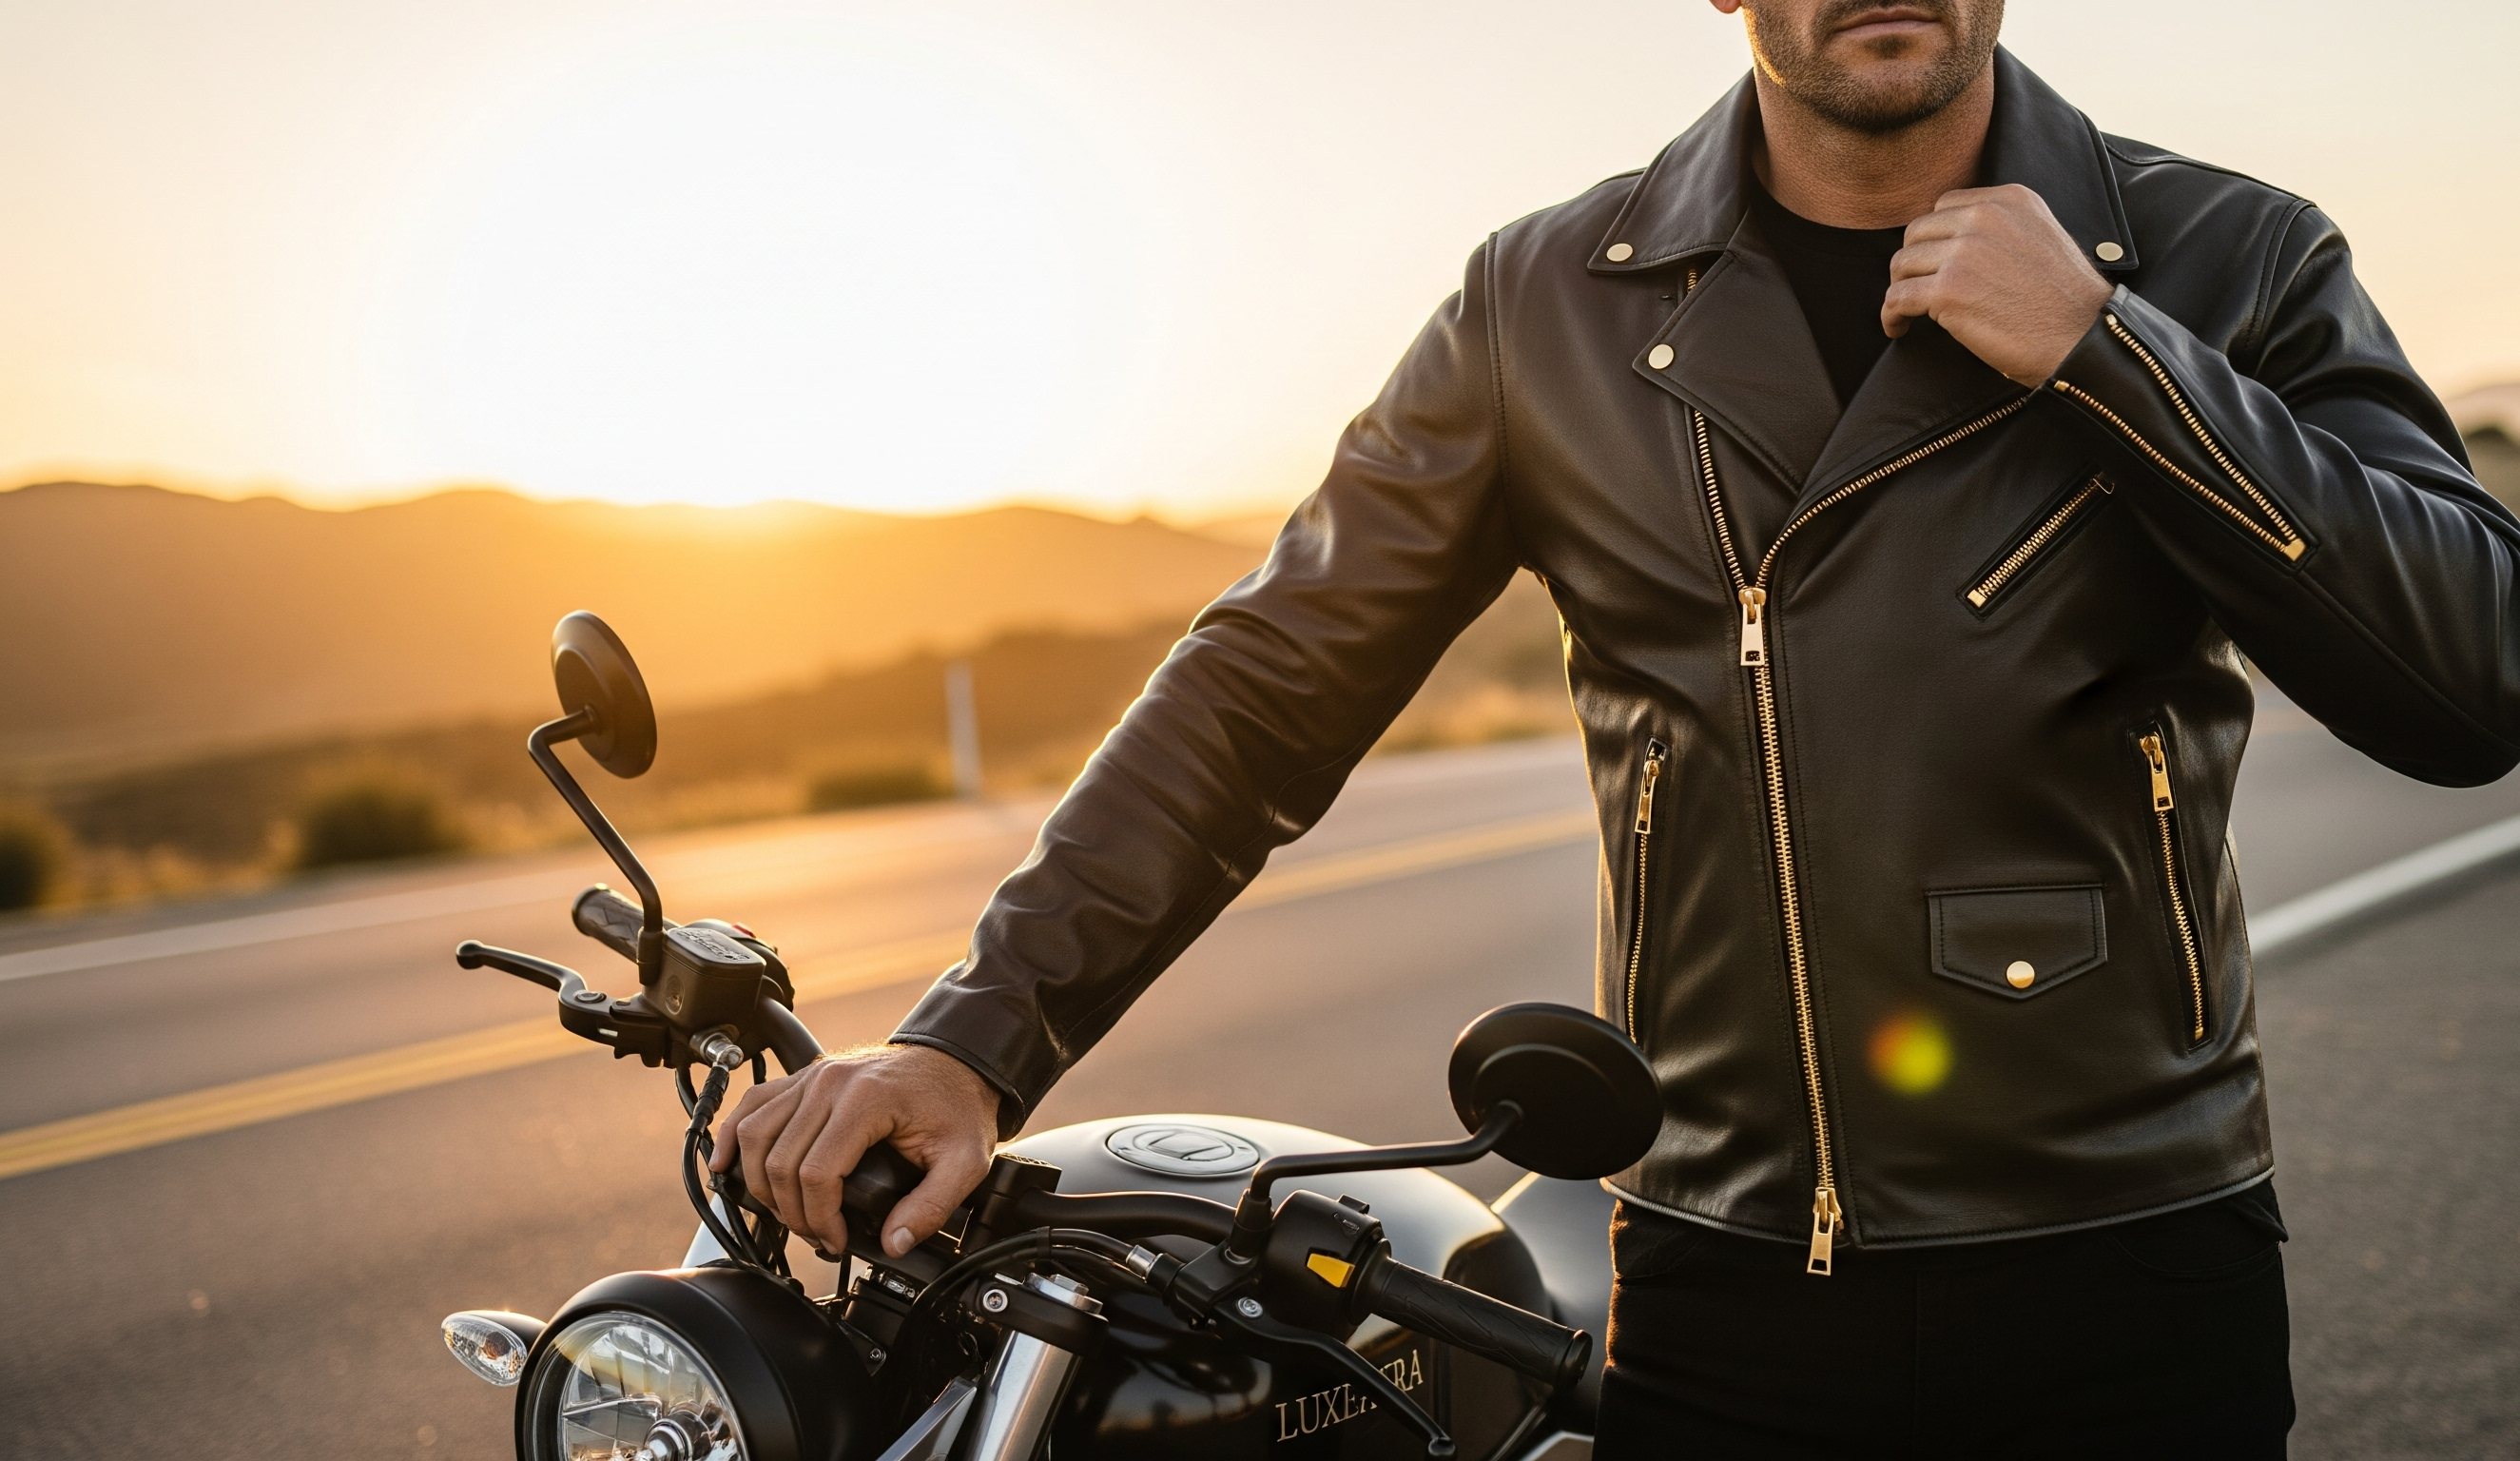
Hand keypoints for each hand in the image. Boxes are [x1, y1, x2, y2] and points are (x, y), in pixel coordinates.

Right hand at [708, 1042, 999, 1257]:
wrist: (956, 1064)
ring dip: (760, 1185)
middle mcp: (829, 1082)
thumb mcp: (965, 1161)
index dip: (820, 1219)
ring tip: (787, 1214)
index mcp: (866, 1099)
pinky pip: (752, 1106)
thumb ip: (932, 1207)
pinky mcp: (803, 1078)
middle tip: (817, 1235)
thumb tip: (893, 1243)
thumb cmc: (957, 1107)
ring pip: (754, 1136)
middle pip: (780, 1161)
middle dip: (792, 1213)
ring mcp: (811, 1077)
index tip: (837, 1240)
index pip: (816, 1172)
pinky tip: (726, 1166)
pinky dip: (731, 1138)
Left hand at [1882, 184, 2113, 387]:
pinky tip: (1898, 327)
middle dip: (1912, 262)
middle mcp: (1984, 217)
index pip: (1946, 206)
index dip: (1933, 237)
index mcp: (2009, 200)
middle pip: (1917, 232)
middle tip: (1915, 288)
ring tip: (1906, 311)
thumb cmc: (2066, 302)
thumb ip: (2003, 229)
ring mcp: (1964, 252)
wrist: (2084, 337)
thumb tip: (1958, 241)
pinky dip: (1891, 314)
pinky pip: (1898, 297)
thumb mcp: (2042, 238)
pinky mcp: (1948, 290)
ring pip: (1902, 263)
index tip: (1933, 262)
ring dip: (1899, 288)